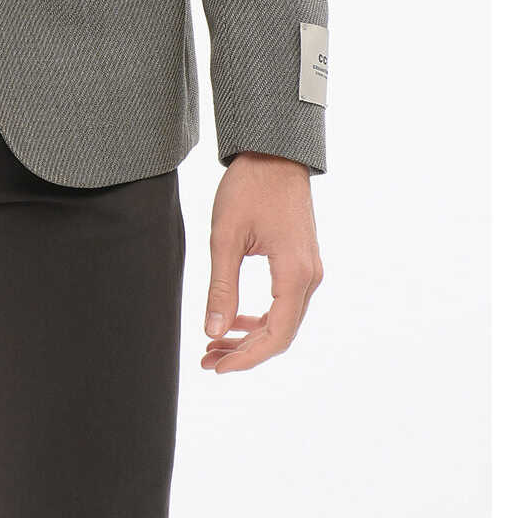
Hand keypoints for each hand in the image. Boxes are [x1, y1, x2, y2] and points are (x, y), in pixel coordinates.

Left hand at [202, 150, 323, 372]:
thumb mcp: (225, 237)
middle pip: (282, 334)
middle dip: (245, 352)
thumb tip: (213, 333)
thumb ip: (221, 288)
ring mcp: (309, 269)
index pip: (276, 336)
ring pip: (284, 320)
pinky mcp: (302, 261)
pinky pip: (285, 302)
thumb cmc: (249, 187)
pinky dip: (261, 317)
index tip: (215, 366)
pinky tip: (235, 320)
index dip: (246, 358)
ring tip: (215, 344)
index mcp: (295, 273)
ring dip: (251, 337)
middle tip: (208, 360)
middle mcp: (310, 277)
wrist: (274, 151)